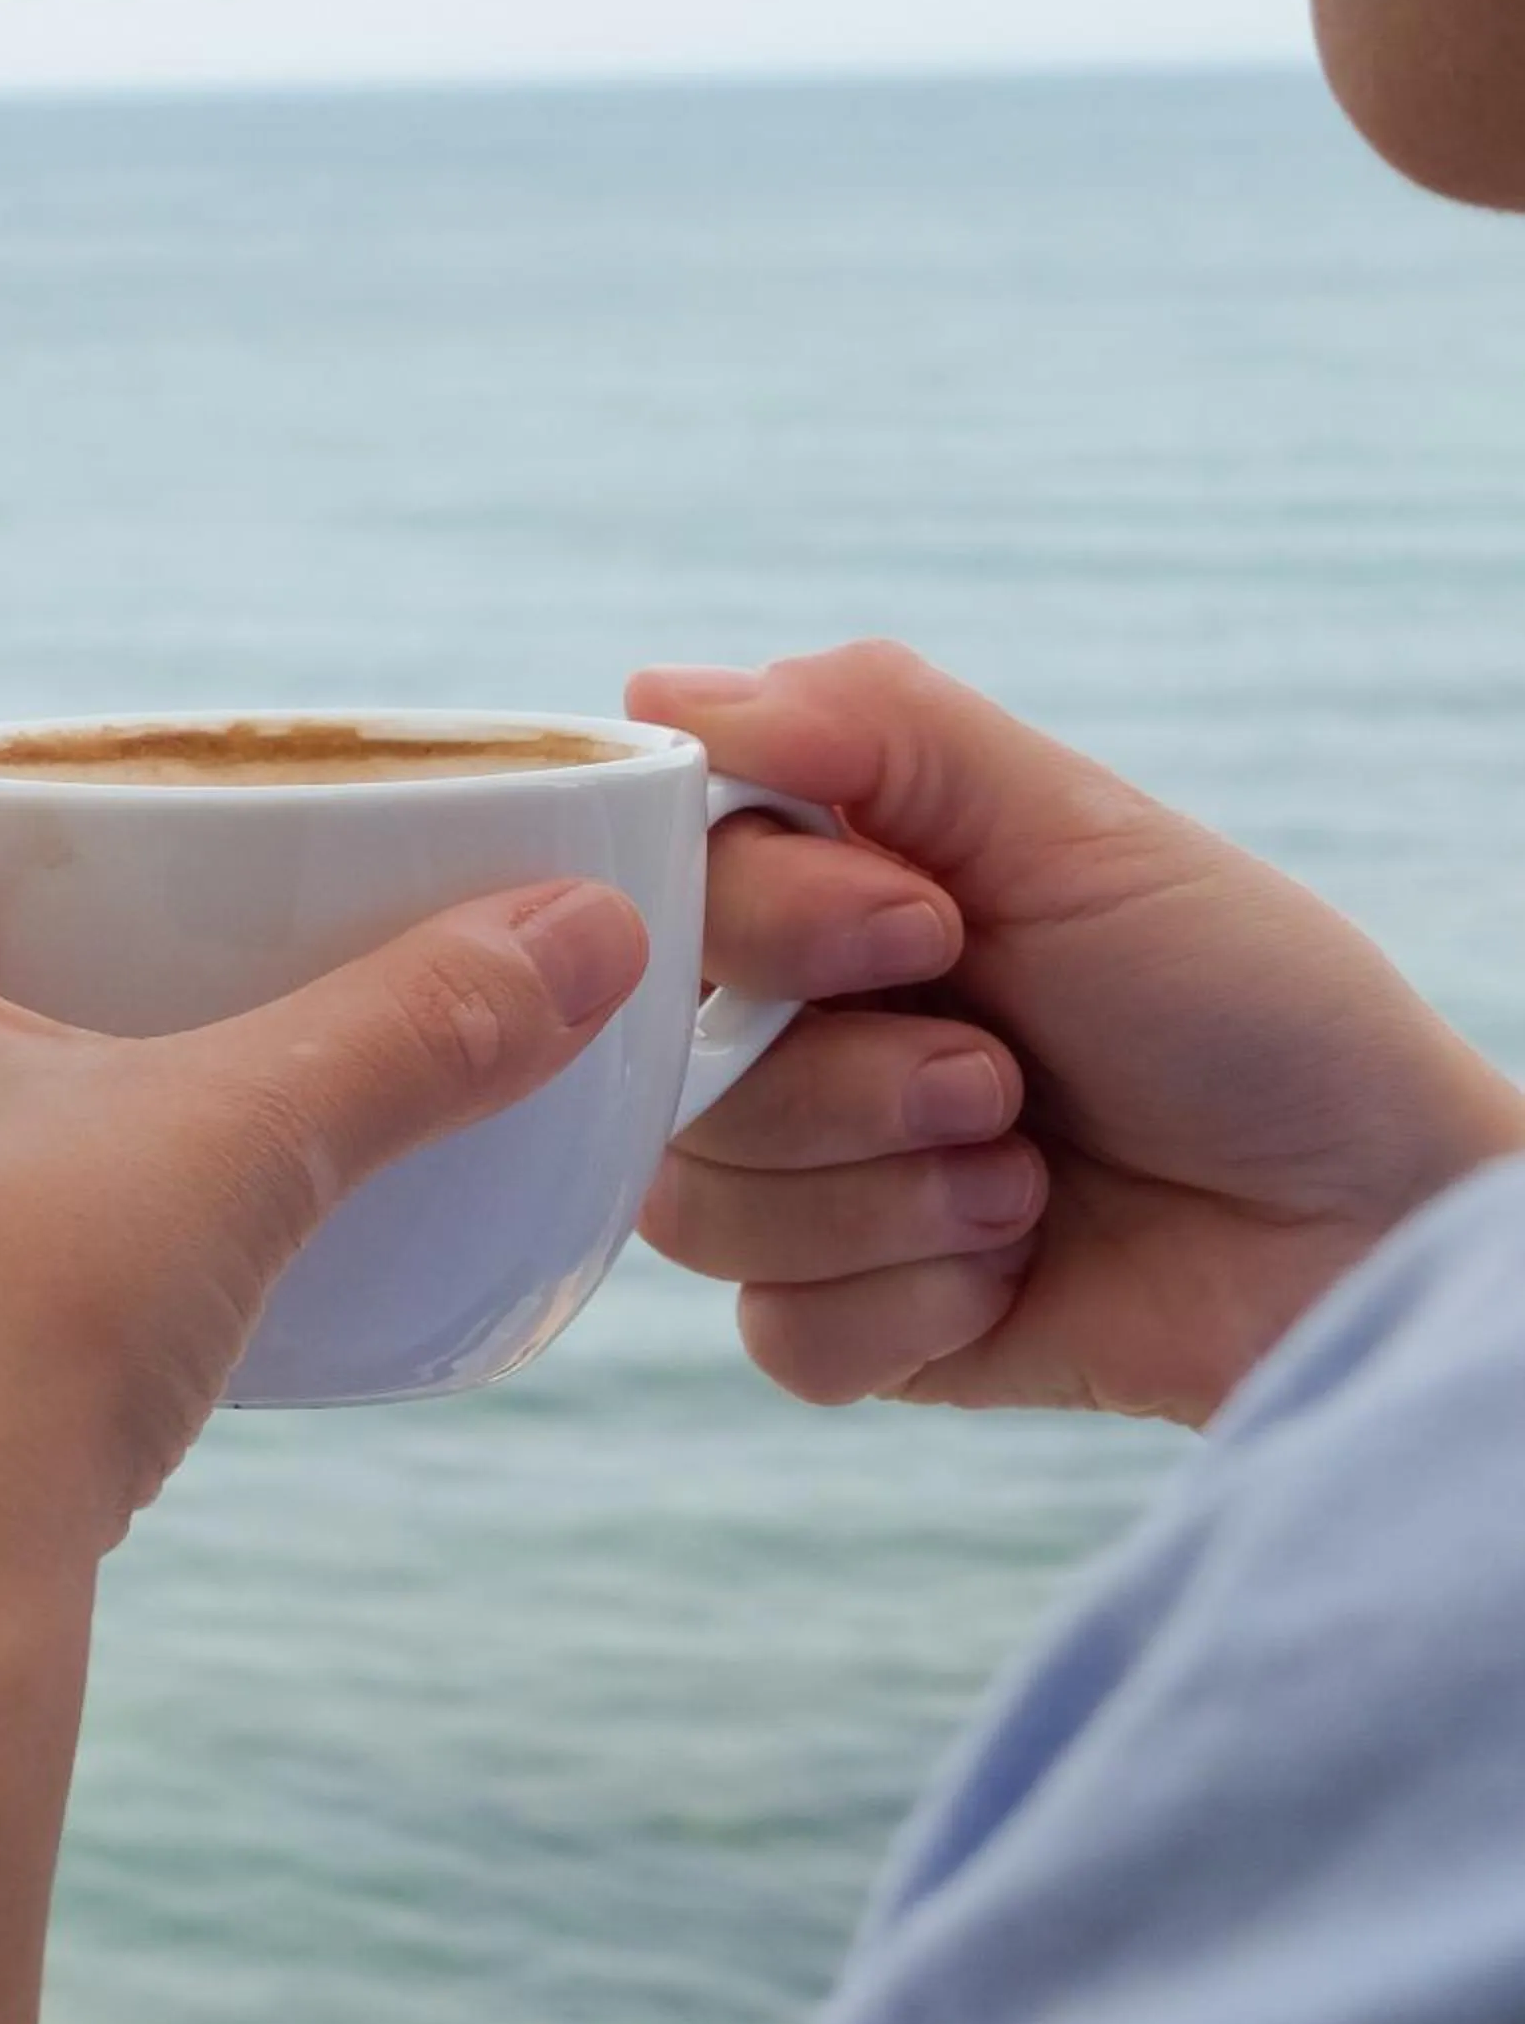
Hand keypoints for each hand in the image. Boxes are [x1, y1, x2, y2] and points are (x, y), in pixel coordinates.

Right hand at [629, 645, 1524, 1425]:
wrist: (1364, 1222)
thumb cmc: (1245, 1002)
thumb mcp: (1073, 825)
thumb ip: (873, 726)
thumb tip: (663, 689)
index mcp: (829, 899)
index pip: (666, 893)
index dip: (763, 923)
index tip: (925, 927)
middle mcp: (797, 1035)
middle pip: (659, 1068)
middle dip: (849, 1082)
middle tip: (1002, 1075)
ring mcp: (818, 1187)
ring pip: (699, 1208)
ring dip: (892, 1197)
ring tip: (1027, 1174)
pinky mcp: (857, 1324)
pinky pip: (778, 1334)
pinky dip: (912, 1306)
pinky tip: (1014, 1269)